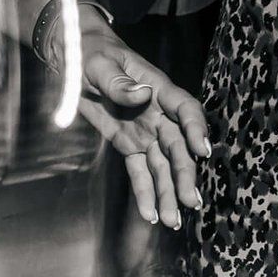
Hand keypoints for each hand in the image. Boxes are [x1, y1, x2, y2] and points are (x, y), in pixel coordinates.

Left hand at [42, 18, 211, 227]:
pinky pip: (140, 172)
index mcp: (158, 89)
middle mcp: (158, 114)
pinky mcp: (129, 145)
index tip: (202, 151)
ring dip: (168, 193)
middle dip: (185, 174)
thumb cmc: (90, 54)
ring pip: (162, 166)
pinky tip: (151, 215)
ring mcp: (146, 132)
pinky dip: (145, 193)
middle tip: (190, 202)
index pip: (185, 110)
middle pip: (177, 147)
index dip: (196, 129)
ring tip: (172, 221)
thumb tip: (142, 95)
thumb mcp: (98, 64)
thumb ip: (118, 82)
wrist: (75, 60)